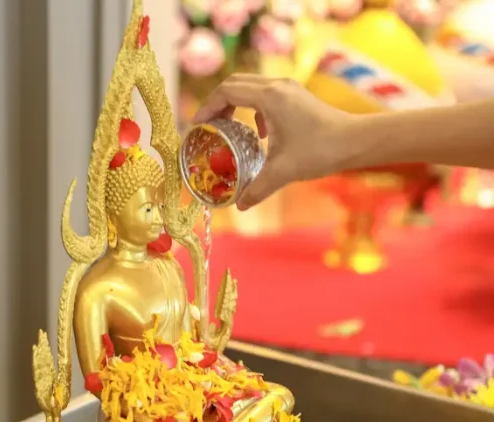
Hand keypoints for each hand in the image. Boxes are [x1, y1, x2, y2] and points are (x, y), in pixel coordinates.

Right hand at [193, 74, 356, 209]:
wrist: (357, 141)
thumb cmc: (321, 151)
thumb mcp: (284, 171)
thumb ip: (257, 188)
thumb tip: (240, 205)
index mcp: (269, 97)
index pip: (226, 92)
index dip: (207, 107)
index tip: (197, 126)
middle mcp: (277, 86)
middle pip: (235, 84)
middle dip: (216, 103)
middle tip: (207, 125)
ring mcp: (288, 88)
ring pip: (250, 87)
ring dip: (234, 103)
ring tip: (226, 127)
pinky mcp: (296, 96)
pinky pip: (265, 94)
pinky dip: (252, 108)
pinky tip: (259, 133)